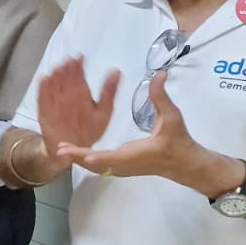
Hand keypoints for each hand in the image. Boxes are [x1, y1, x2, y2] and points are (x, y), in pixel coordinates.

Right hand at [36, 57, 119, 170]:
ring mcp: (55, 104)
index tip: (80, 57)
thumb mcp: (104, 112)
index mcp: (82, 94)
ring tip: (58, 67)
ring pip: (54, 87)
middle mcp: (67, 97)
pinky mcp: (45, 113)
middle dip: (67, 69)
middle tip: (68, 60)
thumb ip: (109, 93)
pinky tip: (44, 80)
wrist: (73, 150)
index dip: (79, 67)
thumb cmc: (89, 130)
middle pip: (65, 80)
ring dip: (55, 77)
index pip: (79, 77)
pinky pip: (43, 100)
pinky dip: (43, 90)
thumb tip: (117, 71)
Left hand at [58, 71, 241, 192]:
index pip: (109, 158)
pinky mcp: (122, 169)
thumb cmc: (179, 141)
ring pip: (96, 167)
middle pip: (95, 165)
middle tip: (59, 149)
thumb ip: (162, 97)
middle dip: (77, 157)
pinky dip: (87, 161)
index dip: (91, 156)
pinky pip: (101, 167)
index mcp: (133, 155)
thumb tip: (159, 75)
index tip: (75, 152)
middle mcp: (124, 165)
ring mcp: (122, 169)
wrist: (186, 163)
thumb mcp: (172, 117)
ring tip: (62, 150)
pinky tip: (78, 153)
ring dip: (79, 159)